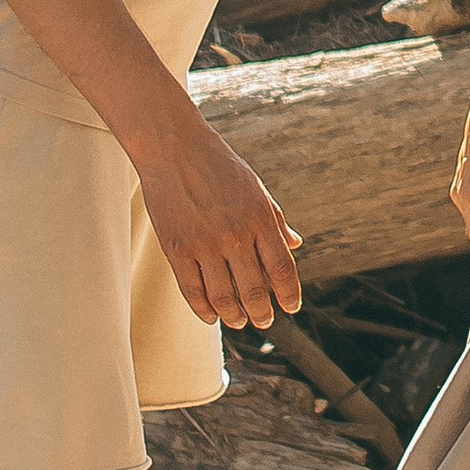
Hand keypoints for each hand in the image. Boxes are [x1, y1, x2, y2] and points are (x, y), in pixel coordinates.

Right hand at [132, 107, 303, 329]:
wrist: (173, 148)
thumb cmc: (219, 166)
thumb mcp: (256, 188)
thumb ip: (275, 220)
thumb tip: (295, 244)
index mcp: (259, 218)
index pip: (282, 269)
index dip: (289, 294)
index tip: (291, 307)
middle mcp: (234, 234)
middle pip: (254, 291)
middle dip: (262, 313)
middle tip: (264, 322)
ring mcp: (204, 244)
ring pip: (223, 297)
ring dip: (234, 316)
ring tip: (239, 321)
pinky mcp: (176, 249)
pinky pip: (192, 291)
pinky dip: (203, 310)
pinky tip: (211, 316)